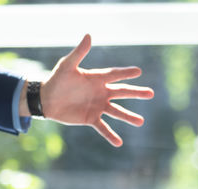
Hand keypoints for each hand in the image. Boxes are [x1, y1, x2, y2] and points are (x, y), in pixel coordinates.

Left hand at [40, 34, 154, 145]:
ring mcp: (97, 106)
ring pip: (117, 111)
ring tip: (140, 122)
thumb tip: (88, 35)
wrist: (47, 99)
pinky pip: (103, 127)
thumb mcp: (67, 65)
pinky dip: (111, 135)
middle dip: (136, 93)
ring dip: (128, 117)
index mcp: (97, 78)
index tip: (138, 71)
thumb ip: (79, 53)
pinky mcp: (91, 118)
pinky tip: (119, 143)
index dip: (126, 73)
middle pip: (122, 92)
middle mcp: (101, 92)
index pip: (115, 75)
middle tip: (151, 93)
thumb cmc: (57, 79)